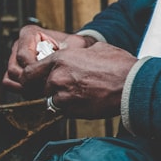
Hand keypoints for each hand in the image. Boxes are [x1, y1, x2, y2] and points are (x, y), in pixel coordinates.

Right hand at [3, 24, 95, 92]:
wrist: (71, 51)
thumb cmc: (71, 46)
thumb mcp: (74, 44)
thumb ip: (69, 52)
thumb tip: (61, 66)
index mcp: (29, 33)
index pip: (23, 56)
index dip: (35, 70)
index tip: (48, 76)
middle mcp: (19, 45)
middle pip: (14, 69)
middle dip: (30, 81)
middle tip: (46, 86)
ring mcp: (14, 58)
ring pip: (9, 79)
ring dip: (25, 87)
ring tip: (42, 89)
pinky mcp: (15, 71)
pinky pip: (10, 84)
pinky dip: (22, 90)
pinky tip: (37, 91)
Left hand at [18, 41, 136, 118]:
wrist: (132, 85)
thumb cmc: (118, 65)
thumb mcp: (94, 49)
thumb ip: (75, 52)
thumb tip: (70, 51)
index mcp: (60, 59)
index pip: (29, 73)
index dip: (30, 79)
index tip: (33, 81)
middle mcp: (57, 78)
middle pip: (40, 89)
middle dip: (50, 89)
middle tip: (64, 88)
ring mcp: (64, 97)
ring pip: (51, 101)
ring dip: (60, 100)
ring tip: (78, 95)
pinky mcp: (73, 112)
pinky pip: (64, 112)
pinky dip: (71, 108)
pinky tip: (85, 101)